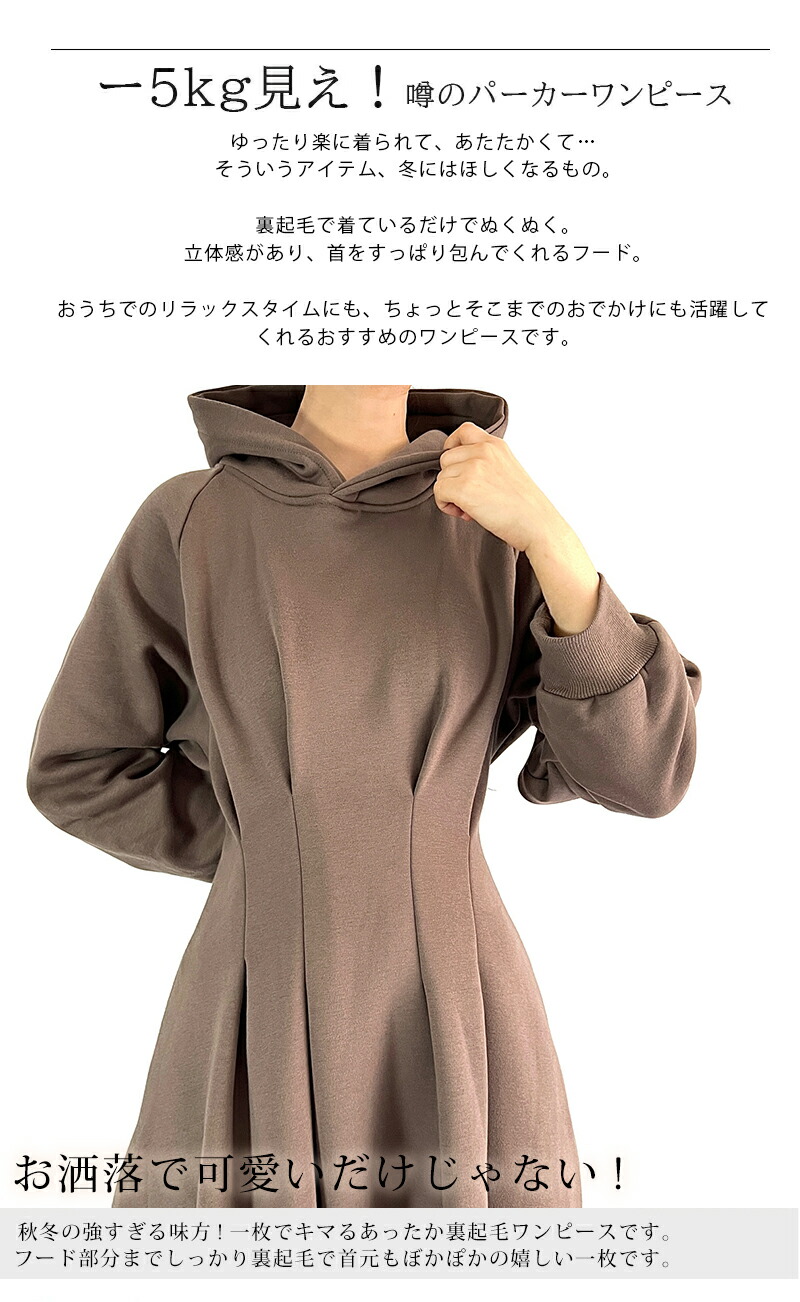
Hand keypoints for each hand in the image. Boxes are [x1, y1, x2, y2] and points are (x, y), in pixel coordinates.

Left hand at [434, 421, 556, 550]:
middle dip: (452, 478)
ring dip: (450, 495)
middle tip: (469, 497)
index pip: (464, 431)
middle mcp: (483, 451)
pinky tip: (465, 513)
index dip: (452, 446)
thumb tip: (460, 472)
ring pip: (441, 477)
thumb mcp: (508, 469)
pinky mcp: (463, 487)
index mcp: (495, 445)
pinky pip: (439, 492)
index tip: (455, 464)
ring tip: (471, 507)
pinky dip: (446, 505)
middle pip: (446, 458)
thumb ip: (486, 462)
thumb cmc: (524, 505)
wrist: (536, 524)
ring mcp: (472, 467)